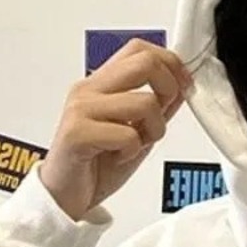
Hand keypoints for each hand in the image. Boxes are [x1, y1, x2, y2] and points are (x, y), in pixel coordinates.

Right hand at [40, 39, 194, 220]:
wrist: (63, 197)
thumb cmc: (94, 166)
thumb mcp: (137, 132)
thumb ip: (157, 108)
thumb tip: (181, 86)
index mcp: (100, 84)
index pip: (140, 49)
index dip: (170, 63)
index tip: (184, 84)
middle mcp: (89, 90)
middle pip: (144, 63)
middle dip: (168, 88)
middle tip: (163, 114)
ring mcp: (81, 109)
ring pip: (144, 102)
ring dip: (153, 129)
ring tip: (137, 144)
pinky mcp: (78, 133)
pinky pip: (128, 134)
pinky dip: (132, 151)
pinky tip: (118, 156)